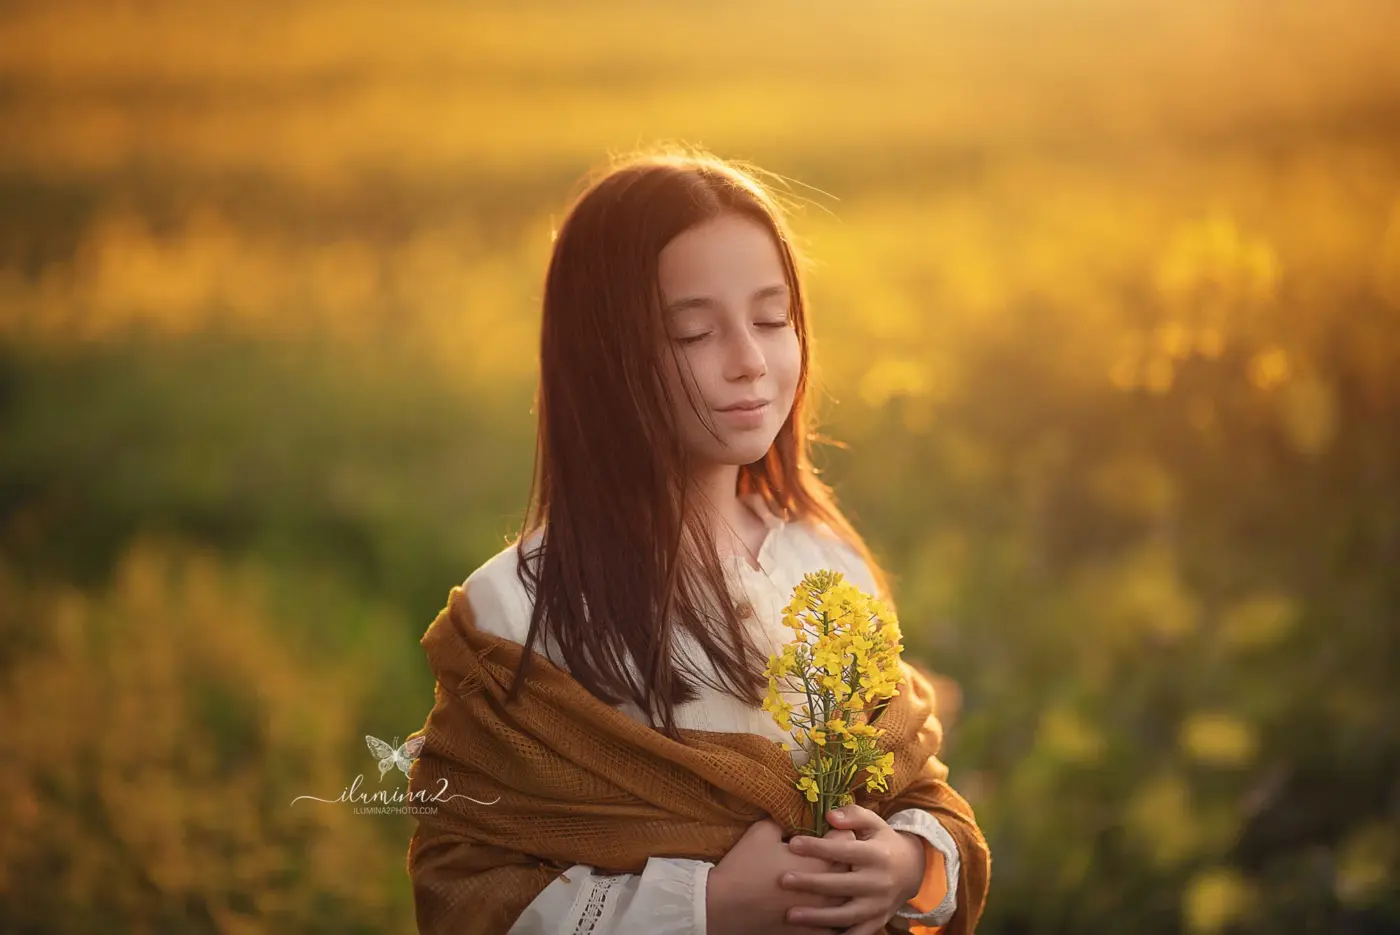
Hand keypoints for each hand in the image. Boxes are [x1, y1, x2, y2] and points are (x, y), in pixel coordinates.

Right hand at [707, 817, 858, 934]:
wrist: (725, 906)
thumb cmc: (744, 865)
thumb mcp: (763, 831)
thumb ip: (786, 822)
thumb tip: (796, 820)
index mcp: (820, 861)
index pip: (848, 840)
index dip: (839, 832)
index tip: (829, 831)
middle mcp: (828, 889)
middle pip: (853, 870)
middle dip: (845, 860)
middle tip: (833, 855)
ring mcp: (822, 914)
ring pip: (847, 901)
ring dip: (843, 890)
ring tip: (835, 883)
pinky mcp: (811, 933)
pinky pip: (834, 927)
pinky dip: (833, 918)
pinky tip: (826, 911)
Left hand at [778, 804, 929, 934]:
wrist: (912, 870)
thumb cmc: (883, 842)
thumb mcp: (874, 823)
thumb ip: (853, 816)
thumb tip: (830, 816)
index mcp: (877, 855)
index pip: (844, 851)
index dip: (818, 847)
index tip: (793, 844)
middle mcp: (878, 882)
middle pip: (841, 885)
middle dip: (811, 883)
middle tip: (783, 880)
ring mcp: (878, 905)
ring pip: (846, 915)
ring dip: (817, 917)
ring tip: (790, 915)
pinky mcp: (877, 921)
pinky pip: (856, 934)